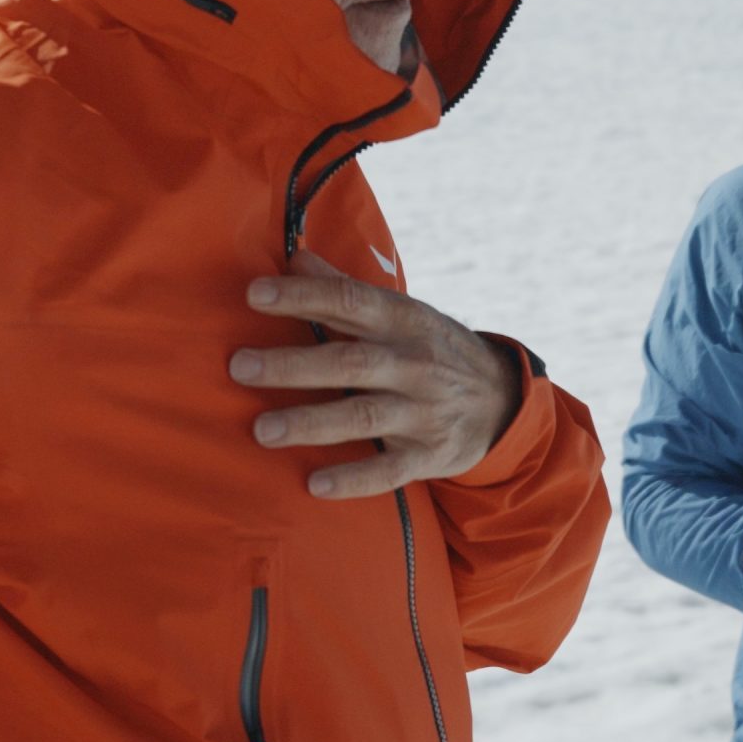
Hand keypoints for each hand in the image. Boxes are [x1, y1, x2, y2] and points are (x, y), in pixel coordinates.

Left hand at [230, 248, 523, 498]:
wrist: (503, 400)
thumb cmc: (431, 348)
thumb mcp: (400, 312)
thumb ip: (343, 288)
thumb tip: (292, 258)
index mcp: (402, 320)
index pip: (349, 301)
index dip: (302, 296)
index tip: (254, 294)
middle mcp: (413, 363)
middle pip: (347, 362)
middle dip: (291, 365)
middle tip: (239, 367)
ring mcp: (422, 412)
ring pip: (362, 417)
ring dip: (310, 423)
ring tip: (261, 431)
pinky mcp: (428, 455)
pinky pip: (388, 471)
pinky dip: (352, 478)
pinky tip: (314, 484)